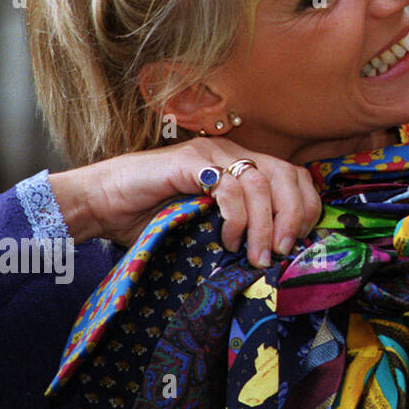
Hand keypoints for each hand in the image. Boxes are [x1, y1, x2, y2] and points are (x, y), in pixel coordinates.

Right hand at [50, 138, 323, 266]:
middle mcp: (232, 152)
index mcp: (243, 164)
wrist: (102, 203)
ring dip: (265, 223)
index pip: (294, 175)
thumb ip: (241, 228)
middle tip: (283, 251)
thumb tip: (278, 257)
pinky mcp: (188, 161)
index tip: (302, 241)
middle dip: (293, 216)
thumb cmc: (154, 217)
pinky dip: (235, 215)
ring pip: (259, 182)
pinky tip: (227, 239)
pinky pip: (226, 184)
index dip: (306, 206)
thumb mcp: (210, 225)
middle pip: (285, 175)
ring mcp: (210, 153)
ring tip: (257, 255)